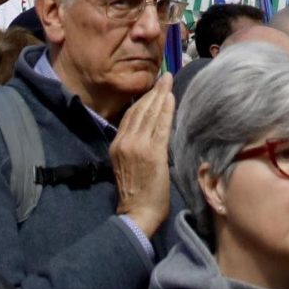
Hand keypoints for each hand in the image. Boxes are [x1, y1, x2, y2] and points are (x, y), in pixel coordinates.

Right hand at [110, 75, 174, 234]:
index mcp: (117, 145)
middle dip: (152, 91)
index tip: (152, 87)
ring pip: (150, 114)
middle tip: (163, 76)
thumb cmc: (136, 193)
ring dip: (160, 95)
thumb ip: (133, 146)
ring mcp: (138, 146)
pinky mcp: (153, 152)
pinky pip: (161, 126)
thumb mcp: (126, 164)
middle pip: (140, 110)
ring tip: (168, 81)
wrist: (137, 212)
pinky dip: (166, 110)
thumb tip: (147, 130)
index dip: (142, 99)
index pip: (130, 115)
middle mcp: (125, 142)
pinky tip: (171, 98)